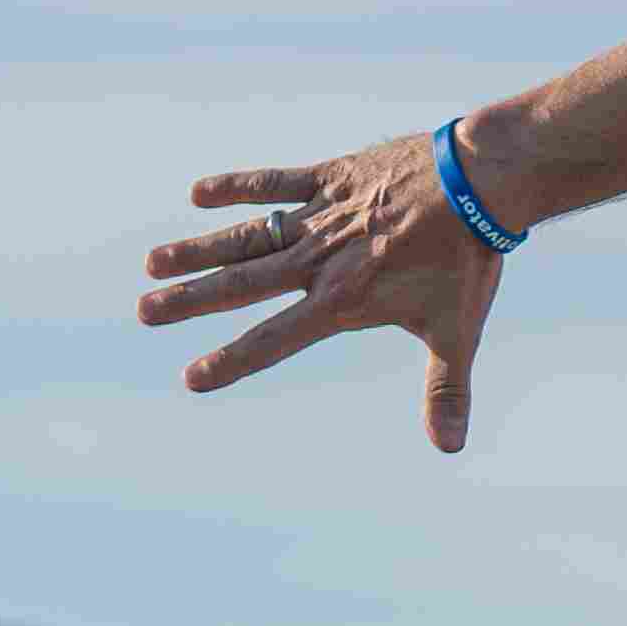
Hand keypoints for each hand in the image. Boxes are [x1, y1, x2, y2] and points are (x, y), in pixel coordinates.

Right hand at [137, 136, 506, 451]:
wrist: (482, 184)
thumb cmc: (468, 261)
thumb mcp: (456, 330)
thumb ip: (446, 390)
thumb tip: (450, 448)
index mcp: (342, 300)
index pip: (275, 339)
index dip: (232, 360)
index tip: (191, 377)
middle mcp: (319, 260)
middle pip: (241, 284)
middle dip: (191, 300)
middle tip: (144, 311)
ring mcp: (321, 216)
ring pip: (246, 235)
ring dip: (198, 249)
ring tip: (153, 263)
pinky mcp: (331, 177)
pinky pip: (274, 182)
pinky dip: (237, 185)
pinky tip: (198, 193)